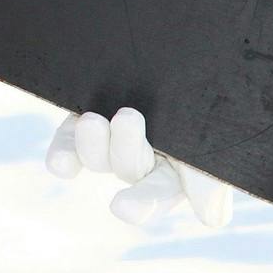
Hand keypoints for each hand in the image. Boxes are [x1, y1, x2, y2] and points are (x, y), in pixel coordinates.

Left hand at [44, 105, 233, 228]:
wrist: (178, 53)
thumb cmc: (203, 100)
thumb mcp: (212, 139)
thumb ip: (210, 177)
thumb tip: (211, 218)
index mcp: (178, 172)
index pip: (160, 193)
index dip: (143, 202)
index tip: (122, 206)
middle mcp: (143, 162)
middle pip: (128, 168)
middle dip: (126, 147)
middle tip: (128, 116)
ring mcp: (111, 143)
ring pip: (96, 158)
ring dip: (92, 144)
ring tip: (94, 120)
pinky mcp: (84, 123)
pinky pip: (68, 145)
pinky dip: (63, 155)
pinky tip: (60, 165)